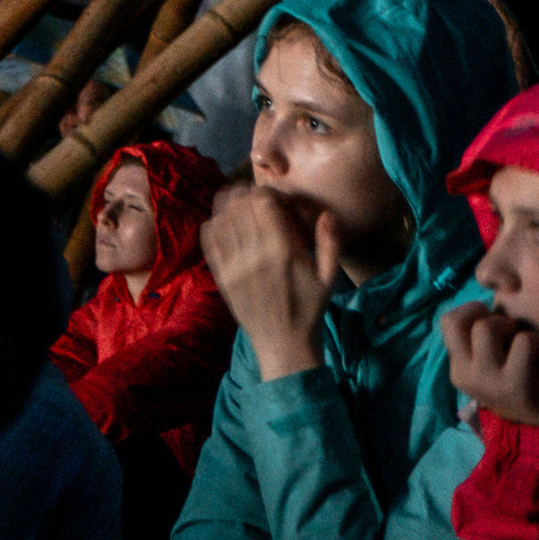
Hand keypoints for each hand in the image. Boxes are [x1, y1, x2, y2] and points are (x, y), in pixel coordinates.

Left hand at [202, 184, 331, 381]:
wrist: (284, 346)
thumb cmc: (309, 310)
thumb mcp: (328, 278)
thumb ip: (329, 242)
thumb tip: (326, 214)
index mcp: (282, 252)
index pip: (263, 203)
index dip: (266, 193)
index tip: (274, 199)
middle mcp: (254, 256)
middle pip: (239, 206)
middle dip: (246, 194)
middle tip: (255, 199)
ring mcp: (234, 267)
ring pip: (221, 219)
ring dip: (228, 205)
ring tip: (238, 204)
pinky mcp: (221, 278)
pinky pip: (209, 242)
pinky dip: (212, 225)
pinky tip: (222, 222)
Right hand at [440, 299, 538, 428]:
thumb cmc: (523, 382)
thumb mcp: (493, 361)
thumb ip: (481, 335)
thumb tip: (487, 288)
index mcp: (459, 368)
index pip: (448, 320)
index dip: (472, 310)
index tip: (492, 320)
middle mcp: (466, 376)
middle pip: (460, 320)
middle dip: (489, 317)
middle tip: (509, 332)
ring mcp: (489, 383)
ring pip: (488, 327)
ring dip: (514, 328)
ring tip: (526, 344)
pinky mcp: (516, 387)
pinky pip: (523, 342)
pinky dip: (537, 343)